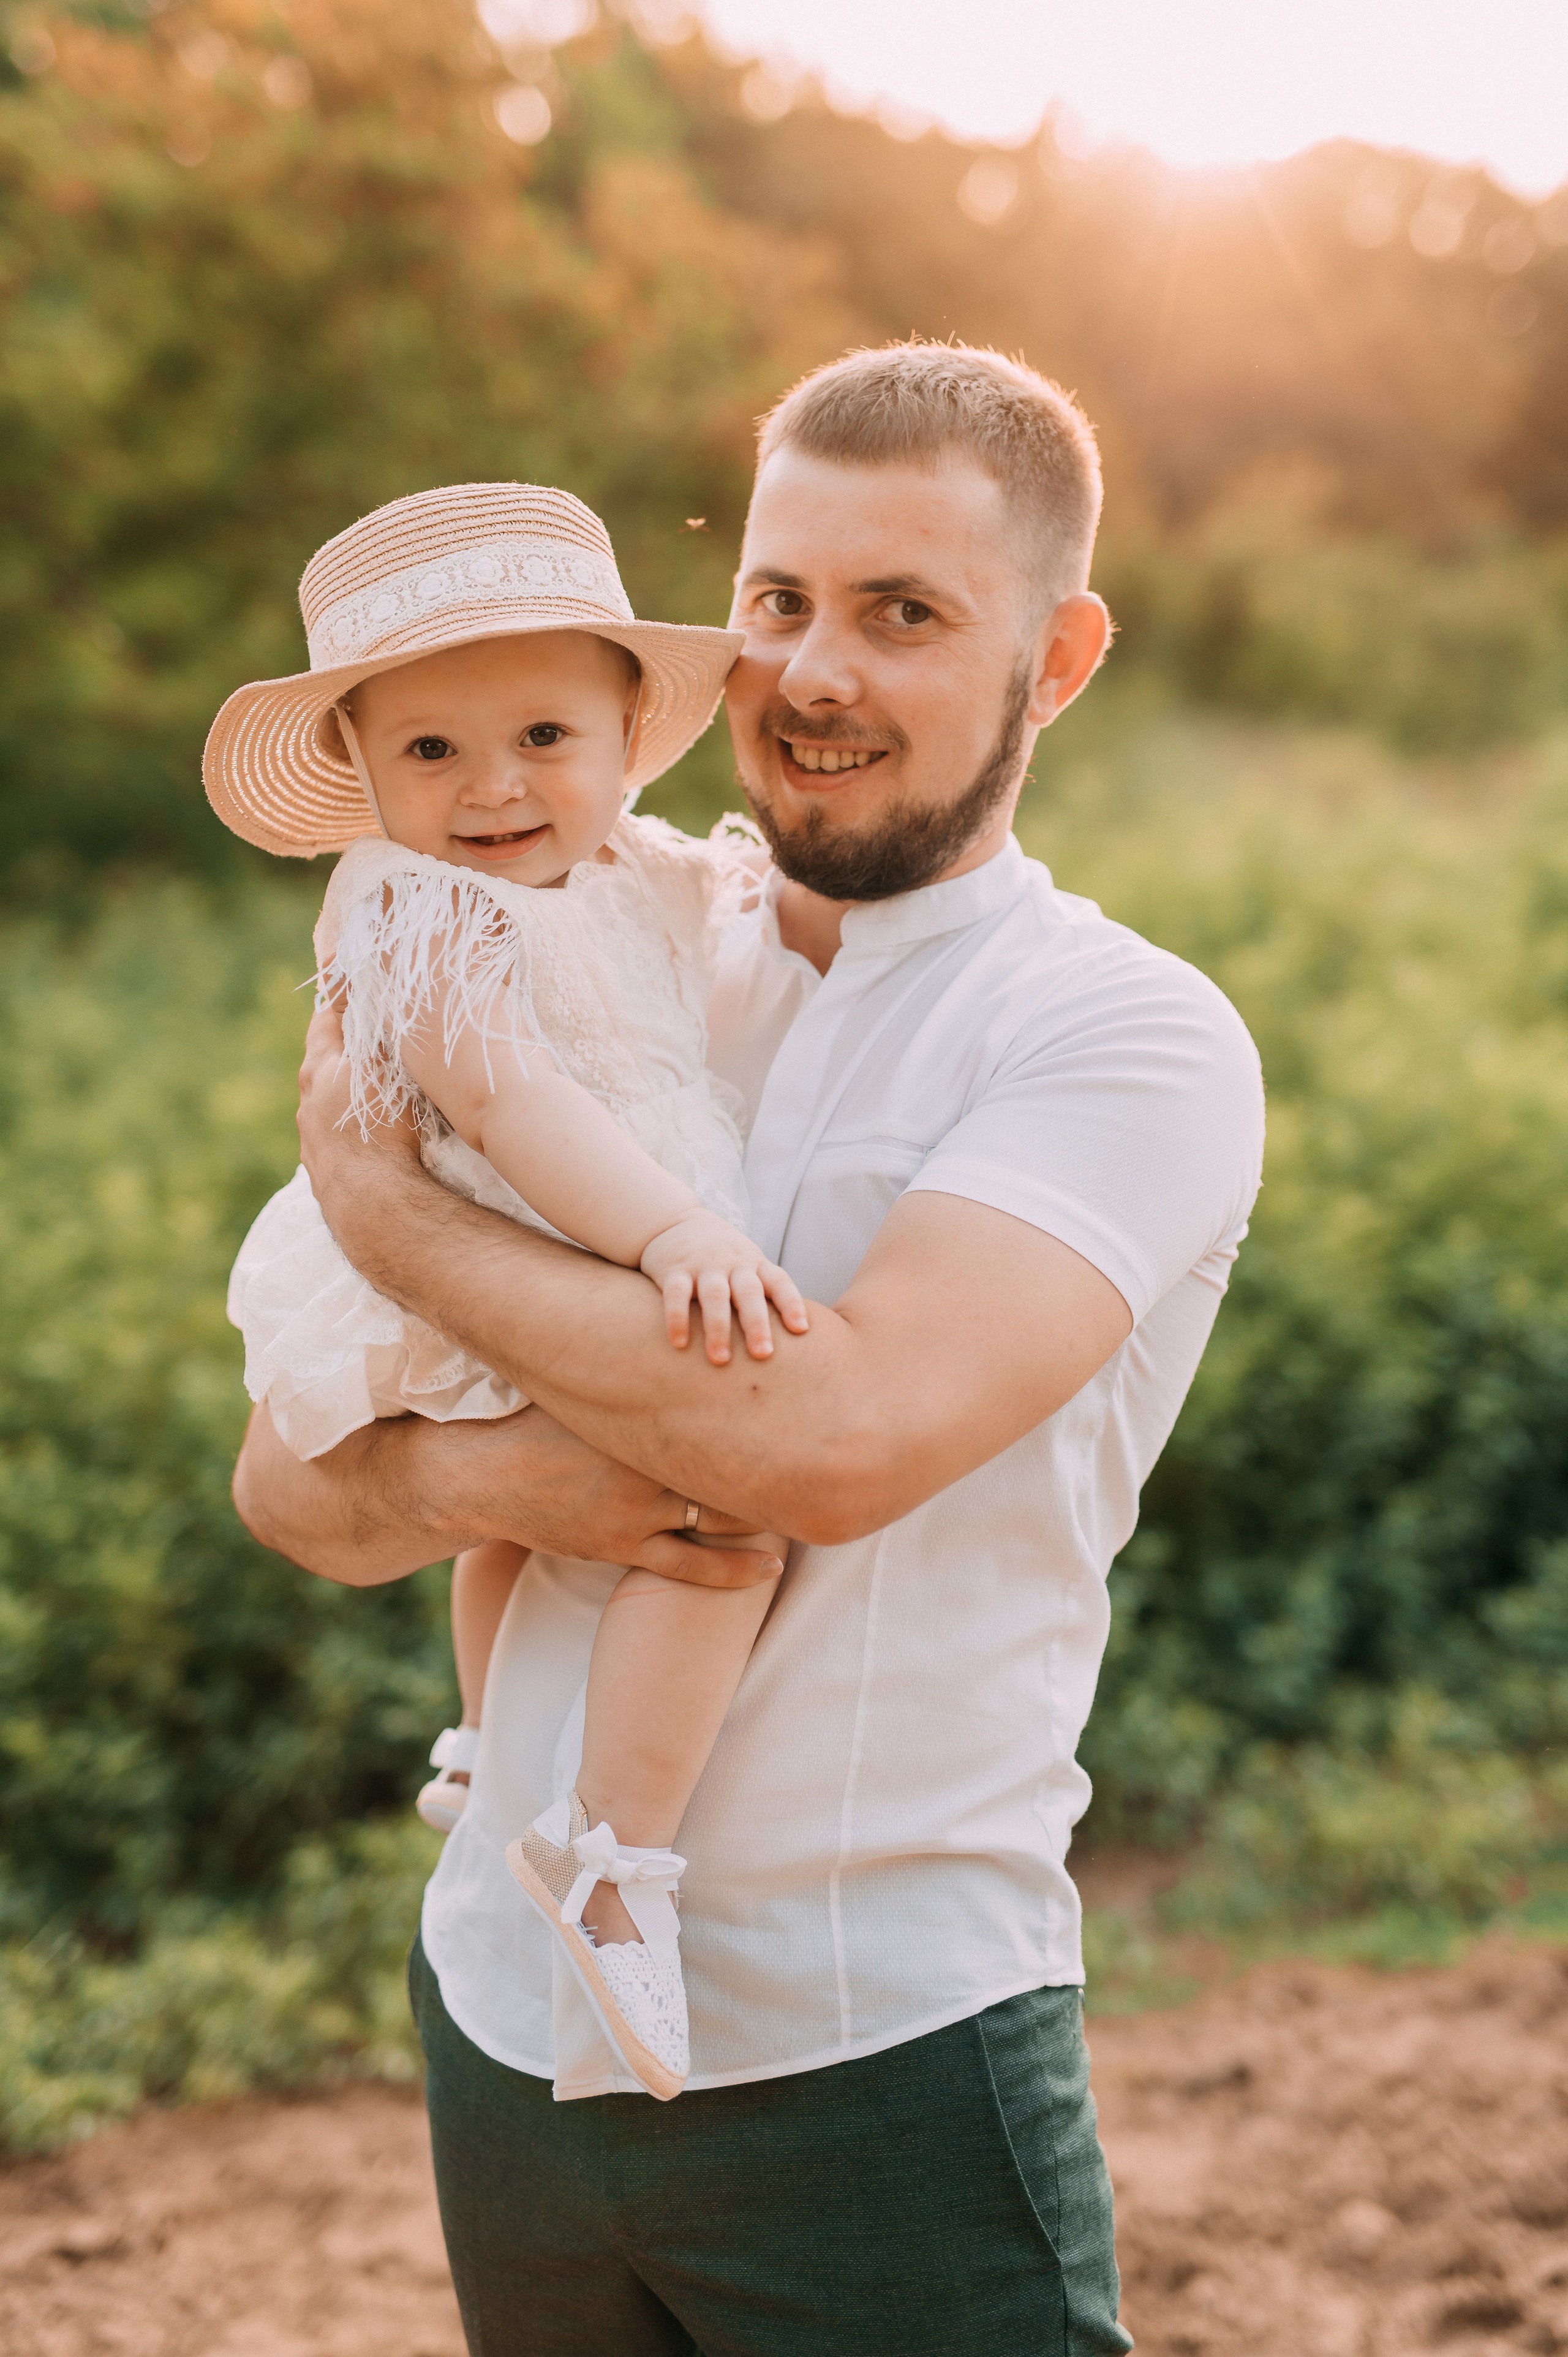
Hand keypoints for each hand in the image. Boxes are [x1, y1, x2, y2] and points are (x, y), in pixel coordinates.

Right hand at [233, 1400, 785, 1591]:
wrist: (478, 1475)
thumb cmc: (535, 1417)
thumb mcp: (587, 1375)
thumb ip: (633, 1352)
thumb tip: (675, 1312)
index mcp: (643, 1412)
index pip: (720, 1406)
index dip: (770, 1403)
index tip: (816, 1393)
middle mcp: (649, 1461)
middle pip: (736, 1460)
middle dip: (784, 1457)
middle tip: (838, 1452)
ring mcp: (638, 1512)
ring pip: (723, 1517)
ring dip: (769, 1514)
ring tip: (818, 1509)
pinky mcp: (622, 1549)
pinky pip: (691, 1569)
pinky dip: (734, 1571)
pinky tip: (772, 1567)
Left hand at [296, 1002, 422, 1233]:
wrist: (374, 1204)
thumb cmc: (384, 1128)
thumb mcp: (385, 1066)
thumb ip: (379, 1032)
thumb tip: (378, 998)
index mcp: (319, 1070)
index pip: (324, 1021)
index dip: (340, 1000)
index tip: (354, 986)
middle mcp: (308, 1104)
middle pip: (322, 1063)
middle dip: (344, 1049)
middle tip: (370, 1036)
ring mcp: (313, 1142)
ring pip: (327, 1105)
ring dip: (347, 1095)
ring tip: (375, 1091)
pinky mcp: (325, 1174)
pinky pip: (337, 1140)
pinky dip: (351, 1130)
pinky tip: (372, 1138)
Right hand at [640, 1212, 808, 1365]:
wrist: (675, 1221)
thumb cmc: (722, 1256)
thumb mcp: (747, 1264)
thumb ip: (765, 1293)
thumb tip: (792, 1337)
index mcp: (755, 1264)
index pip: (779, 1281)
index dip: (791, 1303)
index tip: (801, 1329)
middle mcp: (733, 1263)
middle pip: (749, 1292)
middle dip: (757, 1324)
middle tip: (763, 1354)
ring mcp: (703, 1265)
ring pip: (715, 1295)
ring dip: (718, 1328)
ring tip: (720, 1359)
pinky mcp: (674, 1269)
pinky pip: (676, 1294)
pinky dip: (677, 1318)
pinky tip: (680, 1343)